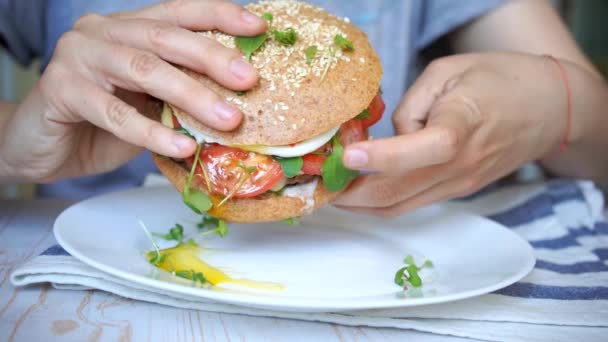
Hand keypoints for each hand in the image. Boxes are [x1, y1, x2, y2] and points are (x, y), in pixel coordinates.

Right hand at [0, 0, 265, 182]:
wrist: (41, 145)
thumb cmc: (102, 123)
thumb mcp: (149, 103)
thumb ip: (180, 93)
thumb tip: (240, 103)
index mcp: (129, 27)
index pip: (179, 12)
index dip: (220, 15)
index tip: (258, 26)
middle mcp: (103, 31)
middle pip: (165, 37)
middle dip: (213, 57)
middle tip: (249, 79)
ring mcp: (78, 56)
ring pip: (143, 70)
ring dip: (191, 95)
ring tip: (228, 120)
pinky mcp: (61, 90)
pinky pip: (115, 113)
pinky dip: (153, 132)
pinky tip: (183, 147)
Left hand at [334, 53, 571, 216]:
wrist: (548, 108)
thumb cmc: (499, 79)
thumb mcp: (448, 72)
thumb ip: (411, 105)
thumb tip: (390, 137)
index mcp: (463, 126)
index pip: (422, 149)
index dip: (383, 158)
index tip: (348, 156)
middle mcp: (461, 165)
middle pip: (400, 192)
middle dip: (353, 194)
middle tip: (321, 183)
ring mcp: (460, 184)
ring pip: (402, 207)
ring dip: (363, 205)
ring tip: (332, 191)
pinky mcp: (459, 191)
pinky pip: (413, 204)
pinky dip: (382, 202)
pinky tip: (362, 189)